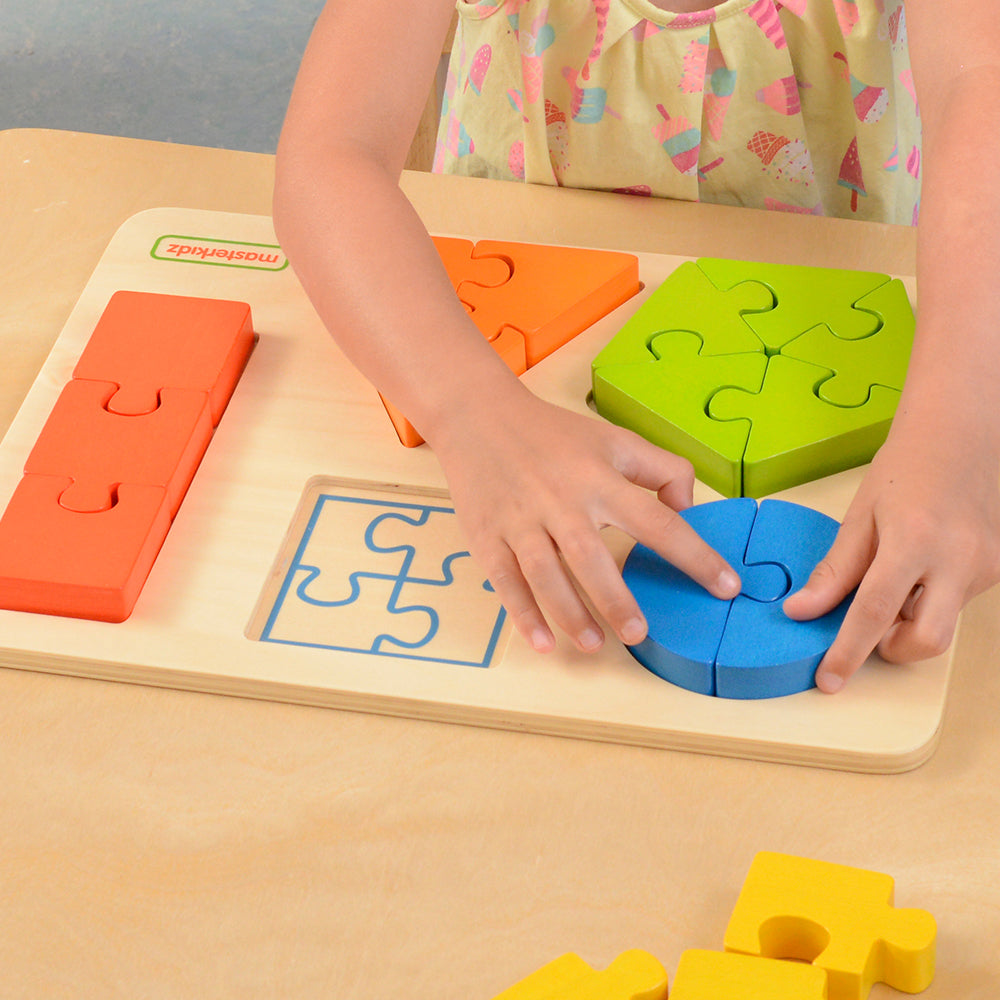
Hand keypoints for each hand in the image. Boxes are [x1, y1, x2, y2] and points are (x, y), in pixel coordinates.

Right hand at [428, 384, 741, 653]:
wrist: (478, 416)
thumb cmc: (553, 434)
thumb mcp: (614, 439)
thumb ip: (661, 469)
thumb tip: (687, 509)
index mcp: (599, 479)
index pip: (657, 522)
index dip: (695, 556)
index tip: (725, 586)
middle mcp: (561, 502)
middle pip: (592, 558)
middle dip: (616, 600)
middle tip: (639, 634)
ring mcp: (520, 522)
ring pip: (546, 575)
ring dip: (570, 614)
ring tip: (595, 644)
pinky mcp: (487, 537)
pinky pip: (505, 582)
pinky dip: (523, 615)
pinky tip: (543, 642)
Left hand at [783, 408, 999, 691]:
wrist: (961, 435)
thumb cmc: (906, 467)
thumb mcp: (860, 516)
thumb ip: (835, 571)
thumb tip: (802, 611)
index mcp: (914, 541)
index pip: (876, 612)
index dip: (848, 651)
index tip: (829, 679)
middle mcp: (958, 560)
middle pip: (926, 640)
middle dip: (890, 650)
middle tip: (863, 631)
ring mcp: (984, 567)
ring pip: (942, 625)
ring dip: (908, 623)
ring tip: (890, 582)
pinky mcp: (995, 570)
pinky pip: (955, 605)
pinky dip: (928, 602)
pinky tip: (917, 570)